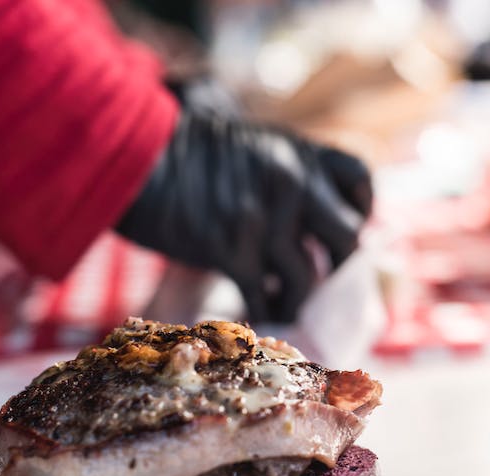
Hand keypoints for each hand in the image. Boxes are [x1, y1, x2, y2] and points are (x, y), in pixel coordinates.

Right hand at [116, 111, 372, 322]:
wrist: (130, 154)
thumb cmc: (181, 154)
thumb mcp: (248, 147)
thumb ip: (281, 176)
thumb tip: (301, 223)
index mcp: (299, 152)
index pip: (359, 182)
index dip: (359, 212)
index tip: (341, 233)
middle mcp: (293, 181)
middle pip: (347, 238)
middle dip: (336, 268)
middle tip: (318, 283)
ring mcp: (264, 217)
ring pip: (306, 279)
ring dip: (295, 301)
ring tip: (281, 306)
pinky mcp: (231, 249)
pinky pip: (263, 297)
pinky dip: (262, 312)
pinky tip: (255, 314)